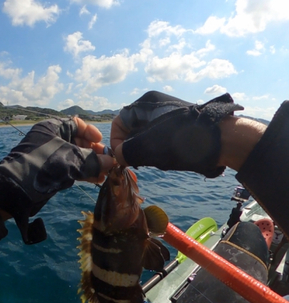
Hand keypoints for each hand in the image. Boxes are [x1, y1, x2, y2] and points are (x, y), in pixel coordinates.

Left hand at [0, 117, 113, 243]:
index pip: (75, 124)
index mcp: (51, 127)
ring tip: (105, 173)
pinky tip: (96, 180)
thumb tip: (110, 161)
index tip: (100, 141)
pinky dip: (82, 173)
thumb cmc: (43, 167)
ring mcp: (49, 156)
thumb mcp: (71, 161)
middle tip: (106, 161)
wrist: (16, 191)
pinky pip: (70, 169)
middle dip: (93, 152)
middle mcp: (50, 138)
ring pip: (74, 157)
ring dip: (90, 165)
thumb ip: (93, 160)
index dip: (90, 132)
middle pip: (77, 141)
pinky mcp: (49, 172)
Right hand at [110, 91, 243, 177]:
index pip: (119, 123)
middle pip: (131, 129)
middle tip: (140, 163)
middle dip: (133, 148)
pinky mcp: (180, 121)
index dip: (117, 143)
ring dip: (147, 150)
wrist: (224, 140)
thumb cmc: (183, 142)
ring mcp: (169, 112)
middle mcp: (156, 103)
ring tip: (159, 159)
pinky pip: (159, 136)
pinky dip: (159, 148)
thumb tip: (119, 155)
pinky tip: (170, 157)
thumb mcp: (148, 148)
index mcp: (146, 102)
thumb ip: (126, 151)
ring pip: (145, 135)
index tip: (123, 159)